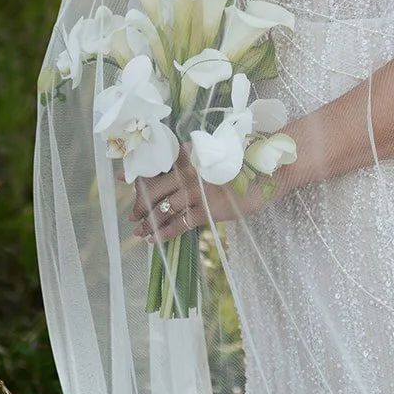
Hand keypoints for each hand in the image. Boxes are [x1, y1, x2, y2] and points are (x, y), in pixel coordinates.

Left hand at [132, 144, 277, 242]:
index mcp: (190, 154)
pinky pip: (180, 224)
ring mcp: (197, 191)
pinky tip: (154, 240)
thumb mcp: (217, 153)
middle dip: (140, 203)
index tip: (122, 179)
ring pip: (163, 208)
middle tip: (132, 214)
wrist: (271, 168)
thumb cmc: (248, 158)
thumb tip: (183, 170)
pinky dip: (164, 232)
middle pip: (154, 189)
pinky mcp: (209, 209)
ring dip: (148, 221)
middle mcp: (189, 171)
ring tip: (138, 230)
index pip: (157, 165)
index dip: (138, 174)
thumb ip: (198, 160)